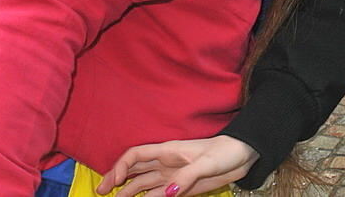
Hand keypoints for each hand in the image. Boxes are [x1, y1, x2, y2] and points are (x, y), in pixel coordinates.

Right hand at [96, 136, 259, 196]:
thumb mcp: (206, 163)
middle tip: (100, 192)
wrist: (243, 156)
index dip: (121, 166)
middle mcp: (166, 163)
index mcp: (168, 151)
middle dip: (116, 178)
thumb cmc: (225, 152)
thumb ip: (186, 177)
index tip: (114, 181)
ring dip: (128, 191)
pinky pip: (158, 194)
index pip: (136, 155)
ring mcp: (172, 175)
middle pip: (135, 170)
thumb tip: (166, 194)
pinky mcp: (182, 187)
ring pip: (143, 183)